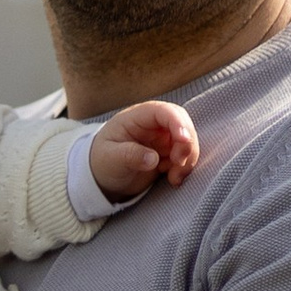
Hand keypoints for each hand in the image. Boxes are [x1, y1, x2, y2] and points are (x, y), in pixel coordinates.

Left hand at [87, 99, 201, 202]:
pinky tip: (172, 179)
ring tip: (174, 178)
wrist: (103, 177)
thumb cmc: (102, 161)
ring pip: (188, 141)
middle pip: (182, 124)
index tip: (183, 141)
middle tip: (178, 164)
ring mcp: (163, 138)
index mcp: (137, 117)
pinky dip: (185, 168)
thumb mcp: (110, 158)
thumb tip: (152, 159)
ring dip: (188, 159)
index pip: (164, 111)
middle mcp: (154, 124)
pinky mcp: (169, 154)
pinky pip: (185, 157)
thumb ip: (130, 155)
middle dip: (187, 143)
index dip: (178, 123)